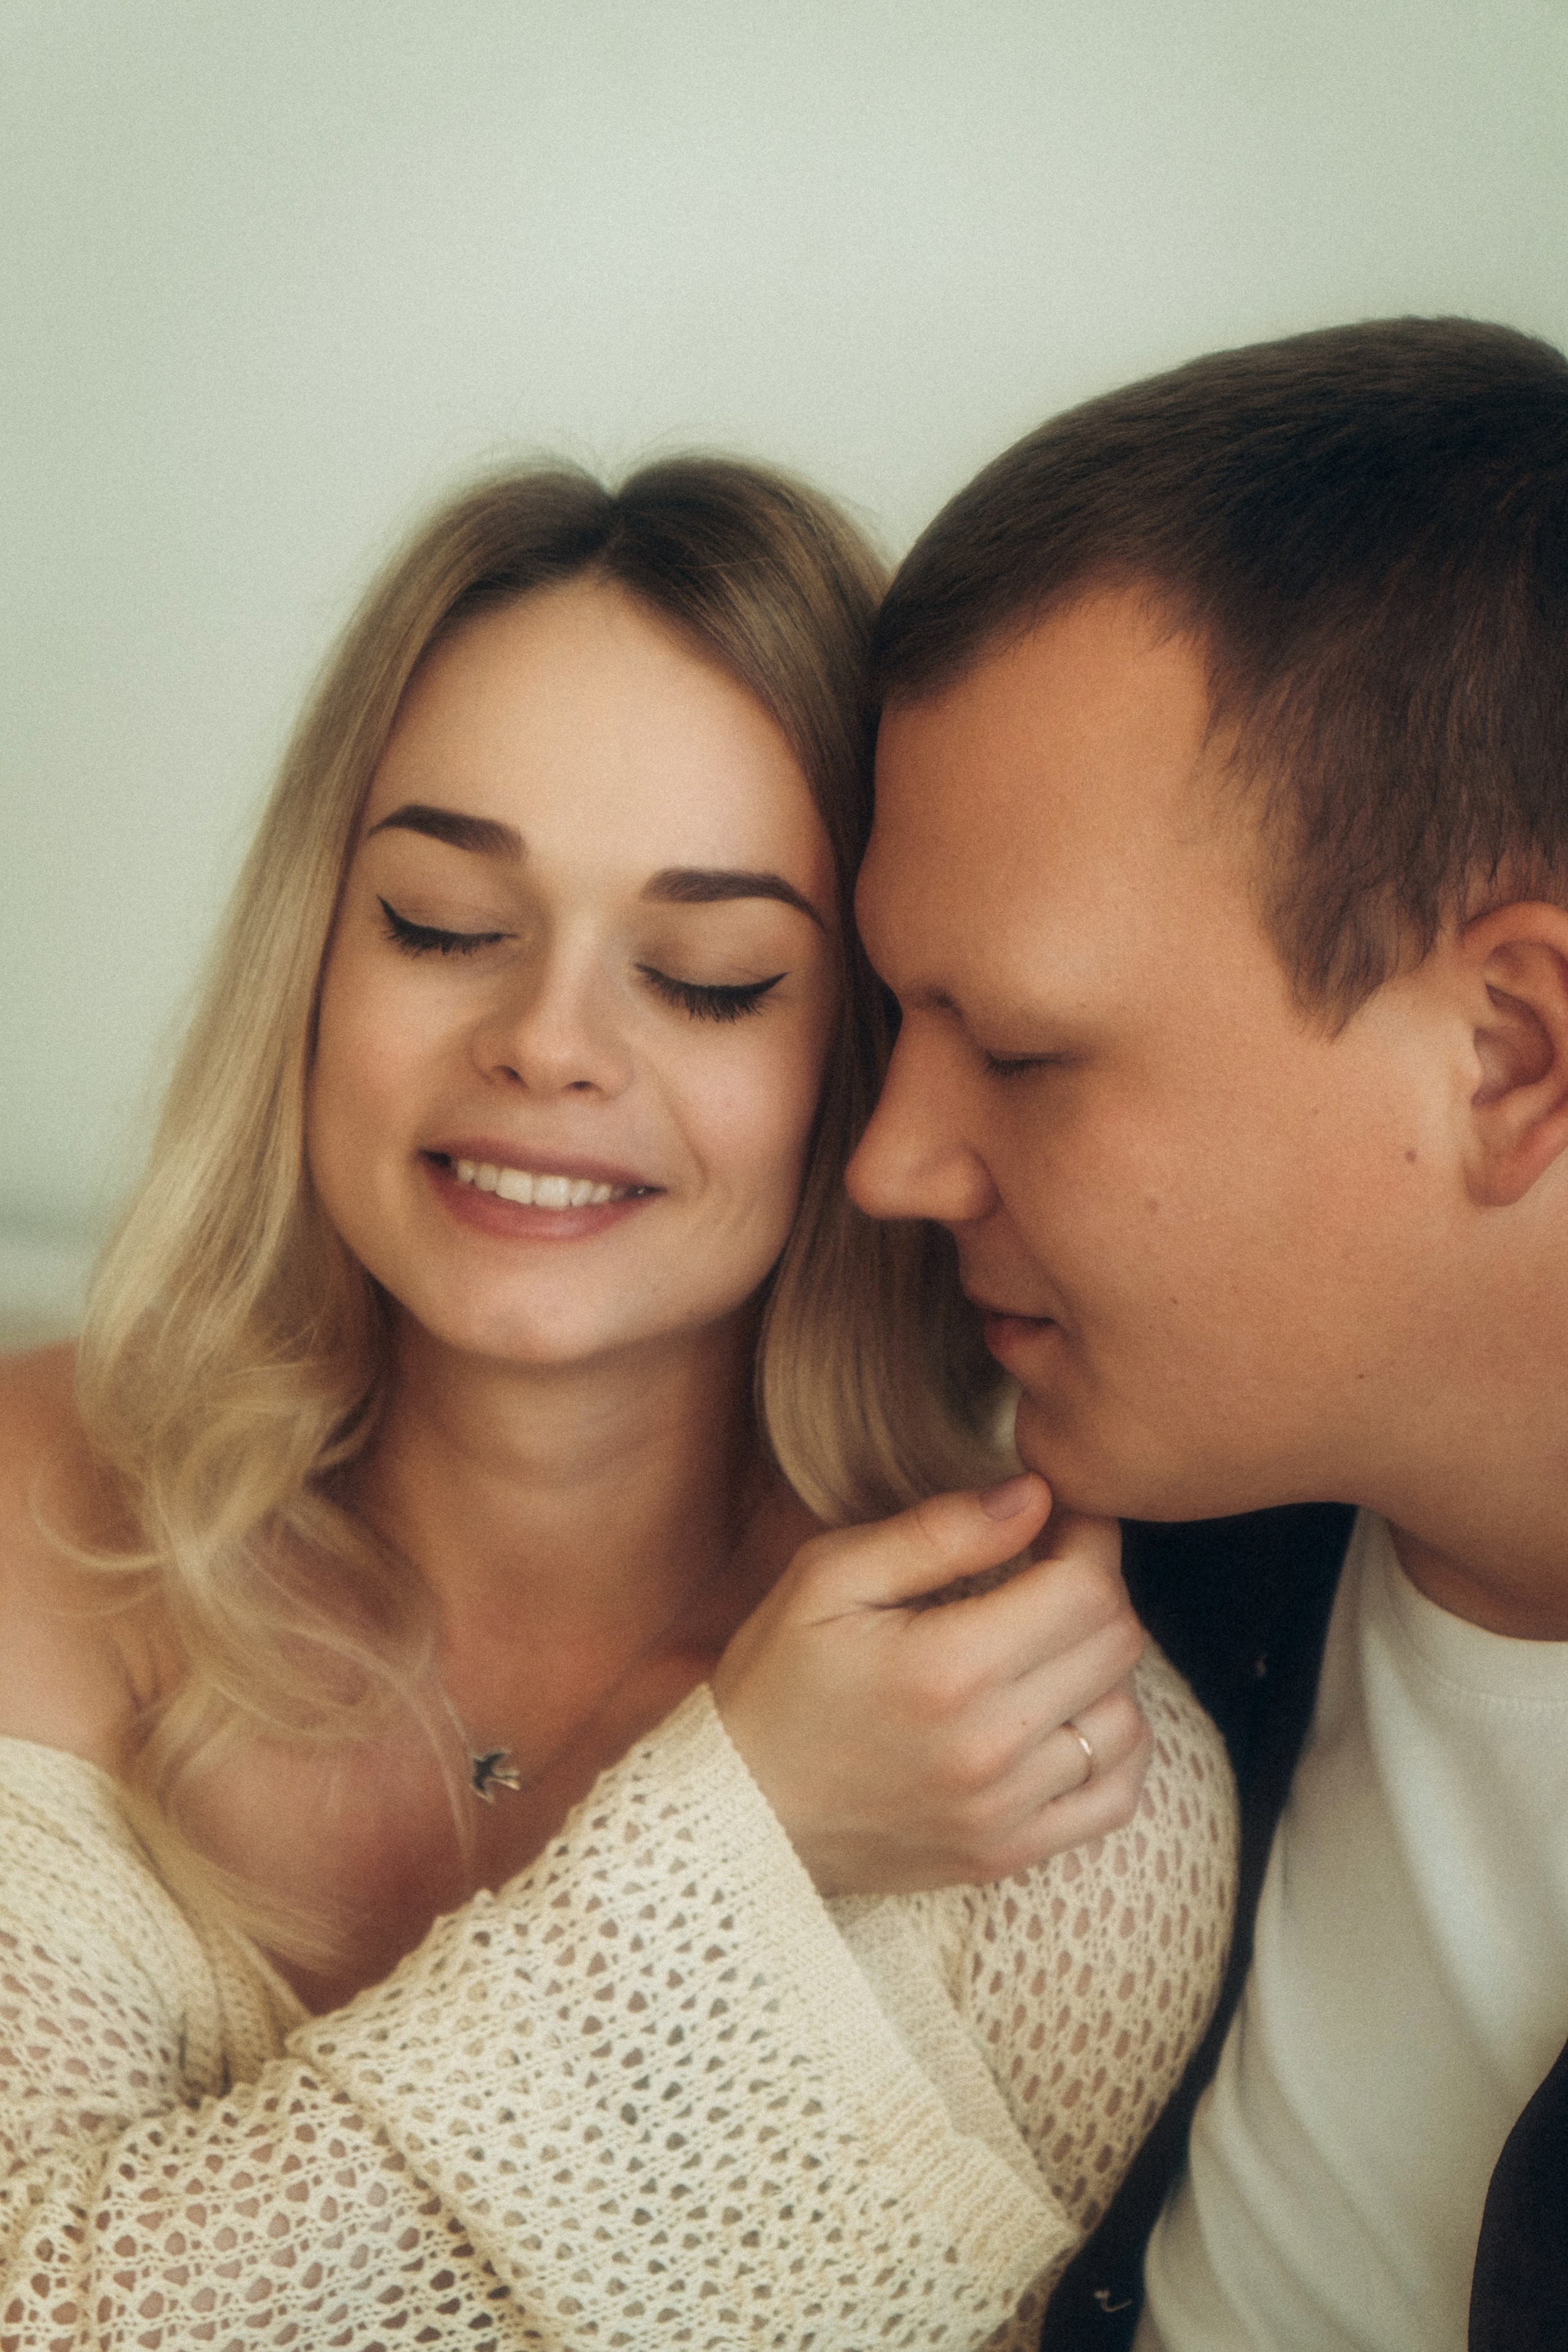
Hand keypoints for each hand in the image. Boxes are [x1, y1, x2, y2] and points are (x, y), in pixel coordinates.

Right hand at [710, 1473, 1151, 1893]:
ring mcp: (1004, 1810)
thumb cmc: (775, 1681)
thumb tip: (1035, 1496)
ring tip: (1049, 1645)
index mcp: (948, 1668)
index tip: (1063, 1519)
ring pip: (1125, 1719)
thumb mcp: (828, 1579)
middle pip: (1116, 1645)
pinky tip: (1067, 1715)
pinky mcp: (1007, 1854)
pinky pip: (1114, 1797)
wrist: (735, 1814)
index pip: (1086, 1588)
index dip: (1090, 1537)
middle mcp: (990, 1746)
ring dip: (1103, 1669)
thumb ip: (938, 1531)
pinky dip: (1113, 1748)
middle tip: (1050, 1571)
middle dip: (1097, 1589)